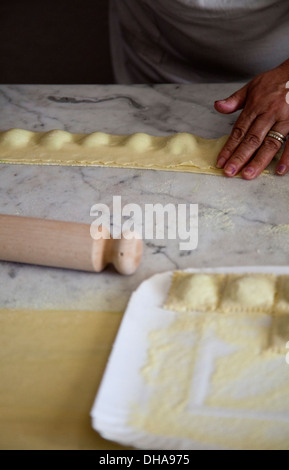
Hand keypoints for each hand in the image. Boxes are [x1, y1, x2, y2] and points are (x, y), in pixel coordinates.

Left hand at [214, 60, 288, 179]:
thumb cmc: (277, 80)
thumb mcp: (253, 85)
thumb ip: (235, 99)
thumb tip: (218, 106)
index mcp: (256, 106)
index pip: (239, 131)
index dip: (228, 148)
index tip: (220, 162)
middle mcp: (269, 114)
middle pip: (252, 139)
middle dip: (239, 157)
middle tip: (229, 172)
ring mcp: (285, 119)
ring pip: (270, 143)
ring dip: (259, 160)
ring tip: (248, 174)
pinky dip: (287, 157)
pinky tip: (279, 169)